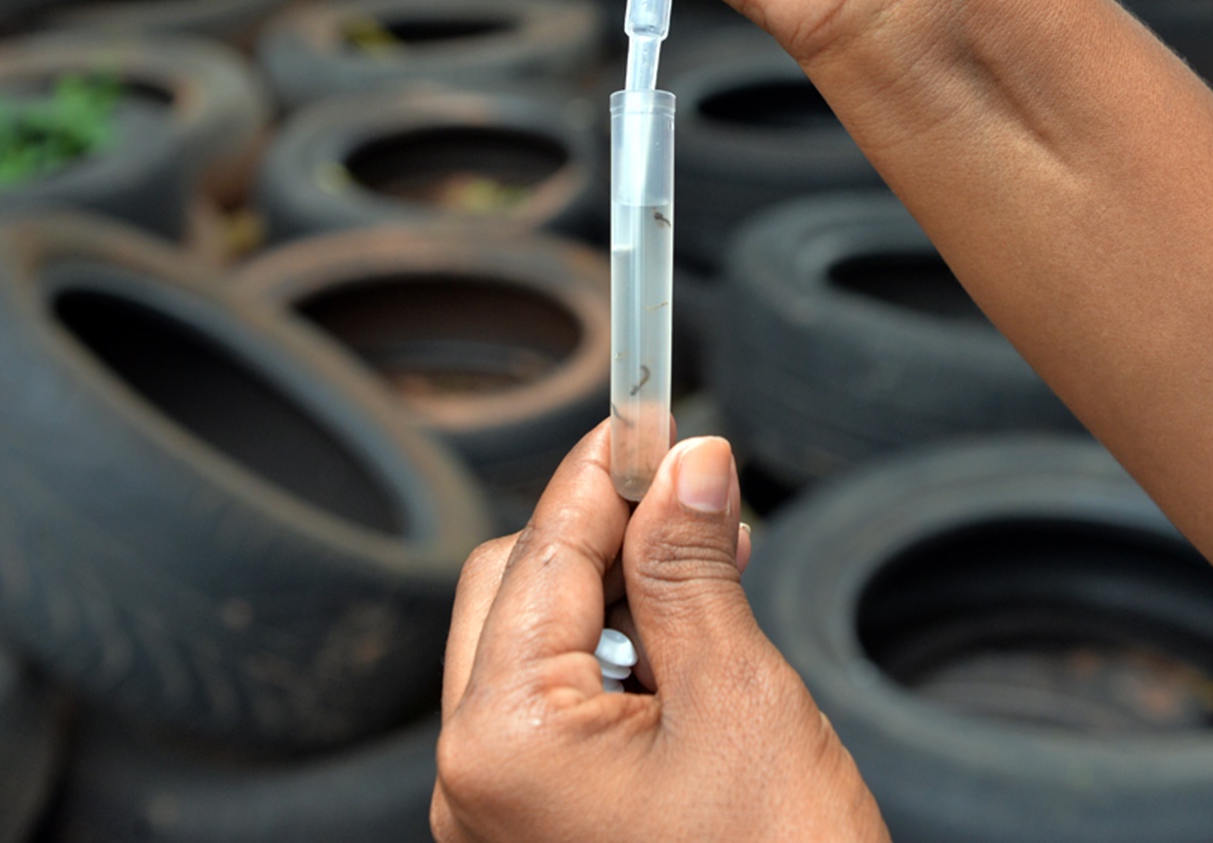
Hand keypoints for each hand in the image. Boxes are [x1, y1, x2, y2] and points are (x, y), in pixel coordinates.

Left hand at [431, 424, 889, 841]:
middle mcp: (472, 781)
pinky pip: (554, 710)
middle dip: (604, 535)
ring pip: (532, 646)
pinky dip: (616, 660)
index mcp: (501, 741)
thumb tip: (687, 465)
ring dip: (616, 594)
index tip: (657, 412)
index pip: (542, 551)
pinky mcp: (539, 833)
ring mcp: (498, 815)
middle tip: (701, 503)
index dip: (606, 470)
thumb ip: (692, 570)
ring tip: (714, 573)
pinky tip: (690, 645)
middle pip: (513, 588)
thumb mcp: (740, 701)